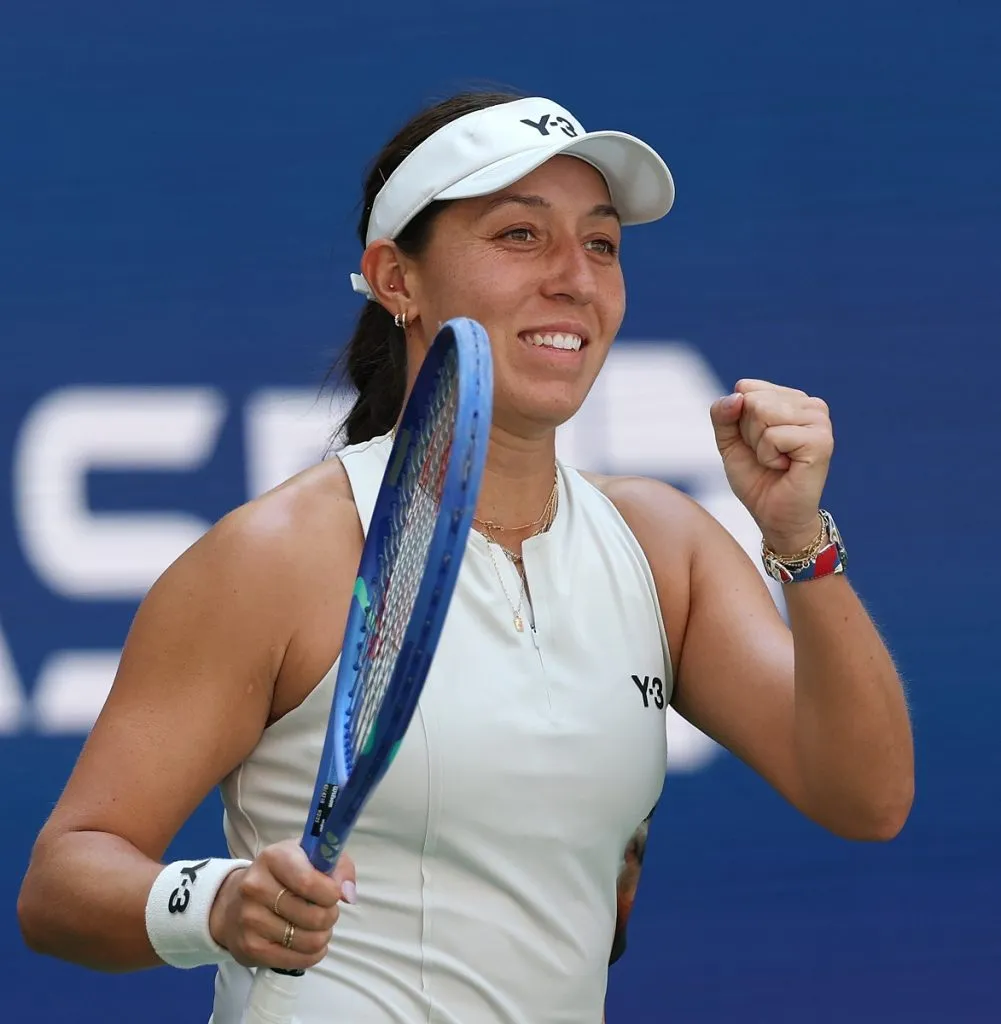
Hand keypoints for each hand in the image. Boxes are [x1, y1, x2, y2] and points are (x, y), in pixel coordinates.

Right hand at [208, 838, 356, 970]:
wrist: (234, 901)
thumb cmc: (283, 875)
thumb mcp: (309, 856)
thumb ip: (337, 866)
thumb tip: (348, 893)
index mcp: (273, 857)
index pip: (309, 882)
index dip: (331, 892)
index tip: (334, 893)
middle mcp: (256, 887)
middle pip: (314, 916)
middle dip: (330, 916)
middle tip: (326, 911)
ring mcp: (250, 919)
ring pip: (308, 941)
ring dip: (322, 936)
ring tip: (316, 927)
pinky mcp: (250, 948)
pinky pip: (297, 960)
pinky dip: (312, 955)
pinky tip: (308, 943)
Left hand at [709, 379, 833, 551]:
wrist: (774, 515)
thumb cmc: (756, 477)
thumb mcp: (729, 442)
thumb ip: (723, 414)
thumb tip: (737, 395)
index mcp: (791, 398)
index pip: (745, 388)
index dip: (738, 421)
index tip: (756, 443)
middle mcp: (810, 404)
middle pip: (752, 400)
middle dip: (748, 434)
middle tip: (767, 455)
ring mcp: (819, 420)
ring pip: (762, 413)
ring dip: (759, 445)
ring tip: (776, 461)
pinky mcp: (821, 440)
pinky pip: (773, 435)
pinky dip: (768, 456)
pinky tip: (785, 467)